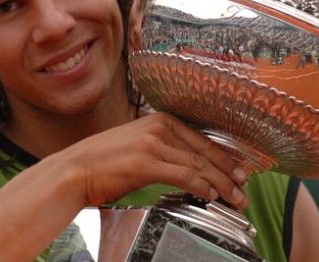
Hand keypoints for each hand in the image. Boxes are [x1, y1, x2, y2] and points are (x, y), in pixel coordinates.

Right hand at [52, 113, 249, 207]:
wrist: (74, 170)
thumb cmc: (104, 162)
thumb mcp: (137, 145)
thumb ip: (163, 148)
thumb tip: (191, 166)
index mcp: (158, 119)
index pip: (202, 139)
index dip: (225, 157)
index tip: (240, 172)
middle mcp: (157, 126)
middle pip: (204, 152)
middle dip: (229, 172)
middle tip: (244, 189)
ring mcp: (151, 143)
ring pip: (198, 165)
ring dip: (221, 184)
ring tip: (235, 199)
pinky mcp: (144, 162)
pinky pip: (183, 175)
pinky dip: (201, 187)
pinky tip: (210, 196)